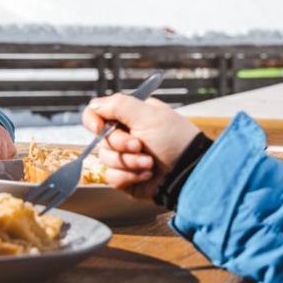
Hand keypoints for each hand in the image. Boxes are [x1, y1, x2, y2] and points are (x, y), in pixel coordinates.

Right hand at [82, 93, 200, 198]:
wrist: (189, 171)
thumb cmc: (175, 139)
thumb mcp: (149, 115)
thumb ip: (119, 105)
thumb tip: (93, 106)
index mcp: (129, 116)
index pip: (97, 114)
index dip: (93, 121)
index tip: (100, 128)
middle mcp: (125, 135)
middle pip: (100, 139)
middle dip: (121, 145)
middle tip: (140, 146)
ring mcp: (125, 157)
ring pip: (105, 160)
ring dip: (128, 162)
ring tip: (149, 163)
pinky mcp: (127, 177)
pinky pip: (112, 177)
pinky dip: (130, 176)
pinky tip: (147, 174)